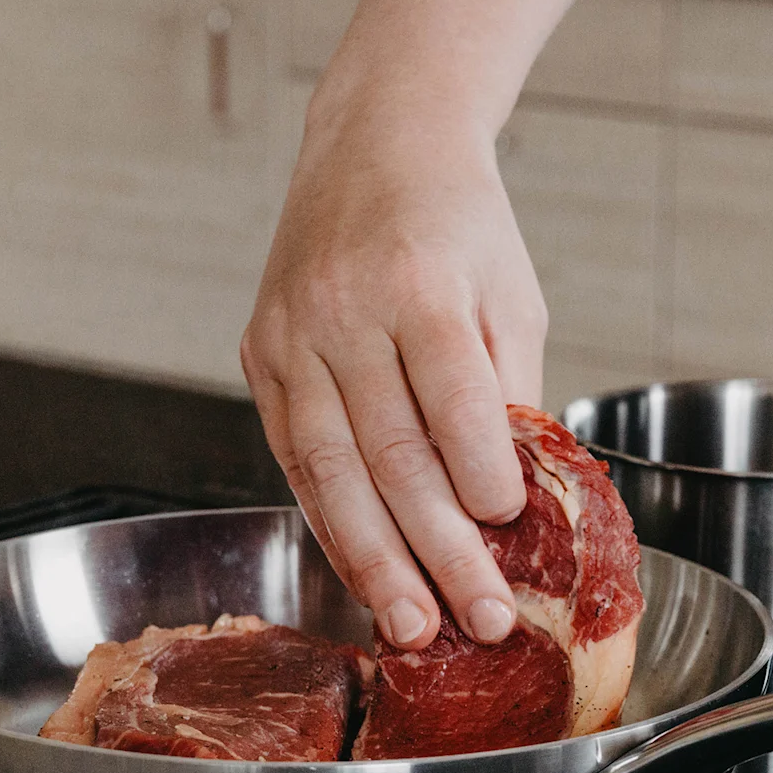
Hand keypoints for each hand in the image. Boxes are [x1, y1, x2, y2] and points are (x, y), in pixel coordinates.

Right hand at [241, 86, 547, 650]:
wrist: (375, 145)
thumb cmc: (459, 226)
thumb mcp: (511, 295)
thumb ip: (509, 395)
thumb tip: (510, 504)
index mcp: (418, 284)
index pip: (452, 402)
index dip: (482, 476)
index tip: (511, 531)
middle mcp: (343, 311)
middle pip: (392, 456)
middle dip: (439, 552)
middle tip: (481, 620)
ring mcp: (291, 335)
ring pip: (333, 472)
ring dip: (377, 562)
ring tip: (413, 627)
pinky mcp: (261, 355)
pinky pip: (296, 458)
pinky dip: (331, 522)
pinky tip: (363, 572)